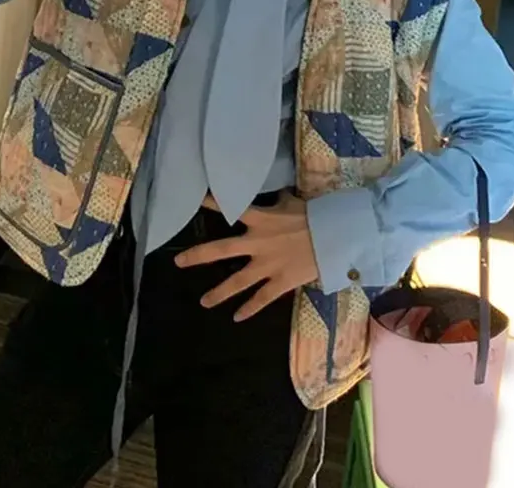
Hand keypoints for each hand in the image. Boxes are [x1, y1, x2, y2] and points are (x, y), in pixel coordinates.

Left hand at [175, 192, 319, 321]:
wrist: (335, 236)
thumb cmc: (314, 215)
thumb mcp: (292, 203)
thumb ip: (279, 202)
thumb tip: (278, 195)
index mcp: (259, 219)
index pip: (231, 208)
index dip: (211, 203)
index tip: (193, 200)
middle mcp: (257, 243)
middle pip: (221, 250)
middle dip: (198, 256)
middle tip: (178, 262)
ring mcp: (267, 265)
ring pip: (237, 282)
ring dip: (219, 293)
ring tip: (203, 302)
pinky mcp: (280, 282)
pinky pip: (262, 298)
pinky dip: (250, 309)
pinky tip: (237, 318)